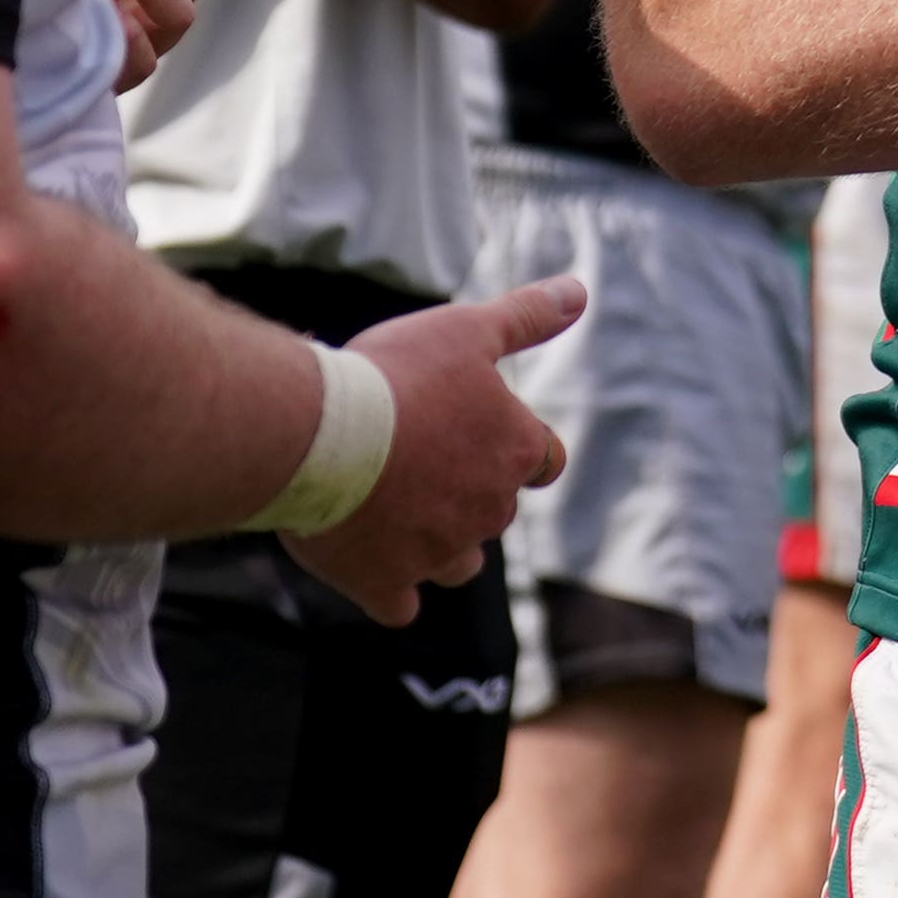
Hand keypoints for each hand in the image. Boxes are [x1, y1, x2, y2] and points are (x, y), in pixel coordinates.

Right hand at [280, 277, 580, 622]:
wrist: (318, 434)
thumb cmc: (395, 376)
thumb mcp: (466, 329)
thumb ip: (525, 316)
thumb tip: (578, 292)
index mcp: (517, 451)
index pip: (545, 460)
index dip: (520, 450)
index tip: (485, 437)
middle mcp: (490, 510)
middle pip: (497, 513)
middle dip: (471, 495)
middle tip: (422, 465)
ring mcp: (438, 553)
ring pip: (456, 563)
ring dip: (440, 546)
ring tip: (399, 515)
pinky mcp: (385, 584)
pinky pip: (400, 606)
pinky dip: (390, 592)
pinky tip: (370, 567)